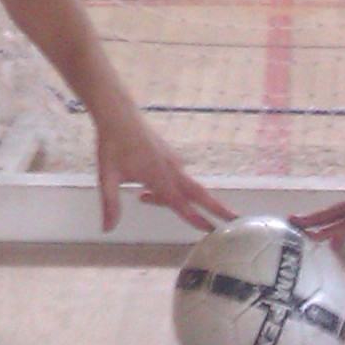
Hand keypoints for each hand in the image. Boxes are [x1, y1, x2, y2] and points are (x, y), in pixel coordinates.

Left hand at [93, 105, 236, 232]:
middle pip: (199, 193)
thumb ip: (110, 204)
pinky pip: (177, 176)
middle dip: (218, 207)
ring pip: (184, 186)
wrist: (118, 114)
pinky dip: (169, 187)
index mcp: (158, 177)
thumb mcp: (107, 177)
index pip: (181, 204)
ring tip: (142, 197)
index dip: (197, 219)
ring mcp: (173, 160)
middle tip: (237, 219)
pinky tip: (144, 187)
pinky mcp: (169, 154)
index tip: (213, 230)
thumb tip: (107, 230)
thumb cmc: (112, 145)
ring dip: (178, 198)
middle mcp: (171, 170)